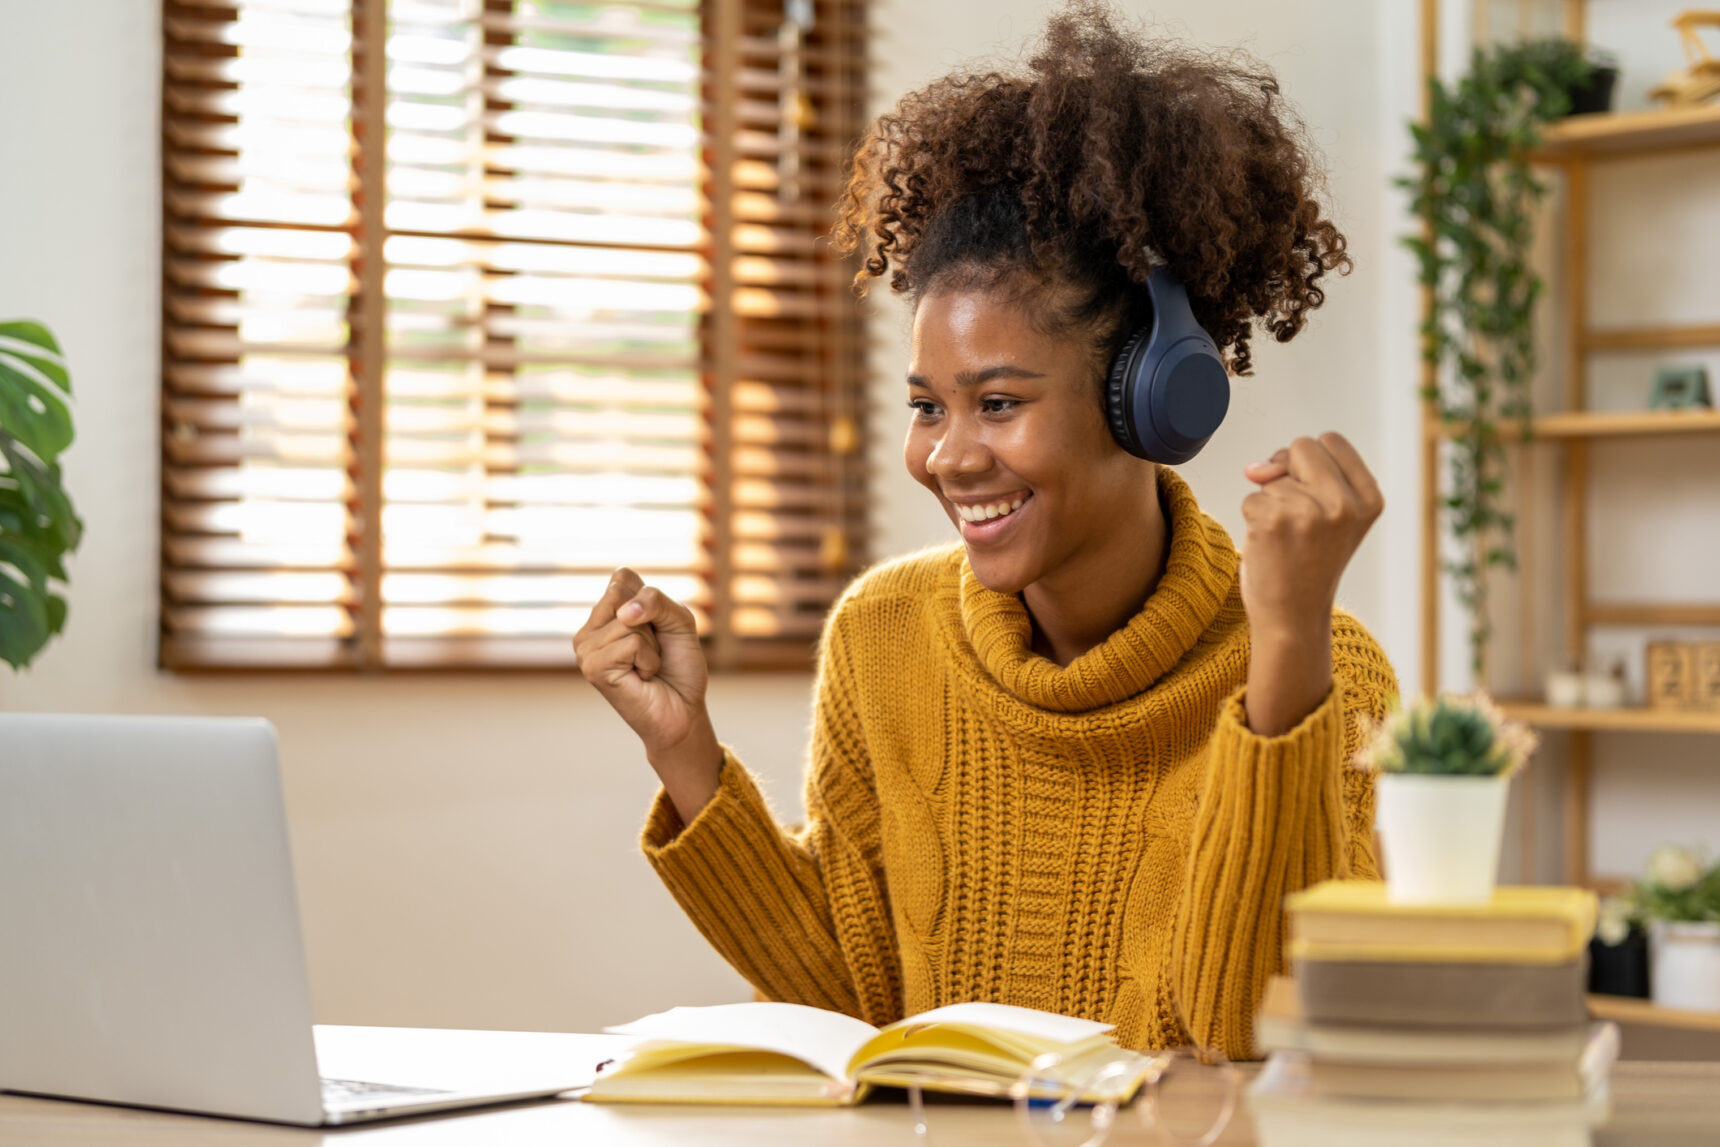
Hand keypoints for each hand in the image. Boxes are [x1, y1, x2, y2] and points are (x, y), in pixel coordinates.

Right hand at [573, 568, 720, 821]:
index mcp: (604, 613)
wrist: (684, 710)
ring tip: (647, 667)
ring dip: (652, 646)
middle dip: (653, 622)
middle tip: (653, 651)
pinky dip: (649, 660)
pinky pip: (631, 642)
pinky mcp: (593, 667)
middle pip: (624, 594)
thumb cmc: (679, 666)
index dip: (652, 600)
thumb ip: (657, 601)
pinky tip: (643, 677)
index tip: (657, 629)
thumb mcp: (679, 620)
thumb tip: (625, 614)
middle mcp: (589, 629)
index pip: (622, 577)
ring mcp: (586, 649)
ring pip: (629, 620)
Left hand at [1238, 433, 1383, 733]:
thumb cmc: (1308, 564)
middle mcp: (1344, 504)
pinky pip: (1250, 497)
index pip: (1332, 440)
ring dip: (1270, 503)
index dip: (1310, 461)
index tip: (1312, 490)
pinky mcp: (1274, 521)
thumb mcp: (1332, 517)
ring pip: (1272, 476)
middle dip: (1287, 470)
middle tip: (1294, 512)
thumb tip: (1255, 469)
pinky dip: (1252, 519)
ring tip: (1286, 540)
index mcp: (1369, 499)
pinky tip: (1270, 547)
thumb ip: (1306, 478)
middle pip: (1301, 446)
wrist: (1293, 618)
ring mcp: (1309, 512)